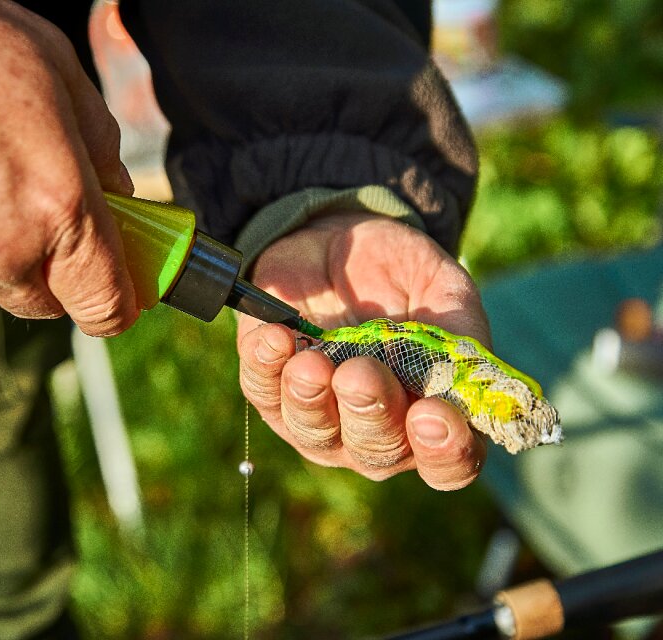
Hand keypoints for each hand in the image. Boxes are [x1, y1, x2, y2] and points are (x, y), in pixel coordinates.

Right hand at [0, 0, 137, 335]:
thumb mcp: (54, 66)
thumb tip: (118, 194)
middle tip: (34, 210)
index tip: (120, 294)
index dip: (118, 305)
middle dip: (51, 269)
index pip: (106, 305)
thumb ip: (99, 144)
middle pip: (46, 303)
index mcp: (57, 206)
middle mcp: (3, 254)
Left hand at [238, 212, 489, 489]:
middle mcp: (375, 432)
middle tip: (361, 374)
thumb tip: (458, 366)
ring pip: (312, 431)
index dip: (444, 449)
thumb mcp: (440, 287)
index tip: (433, 413)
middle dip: (368, 412)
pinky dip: (266, 367)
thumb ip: (457, 327)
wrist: (338, 242)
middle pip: (375, 452)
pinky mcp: (268, 389)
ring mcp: (319, 418)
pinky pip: (262, 391)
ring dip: (311, 399)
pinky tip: (275, 338)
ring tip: (311, 363)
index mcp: (431, 416)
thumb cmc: (399, 277)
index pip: (447, 461)